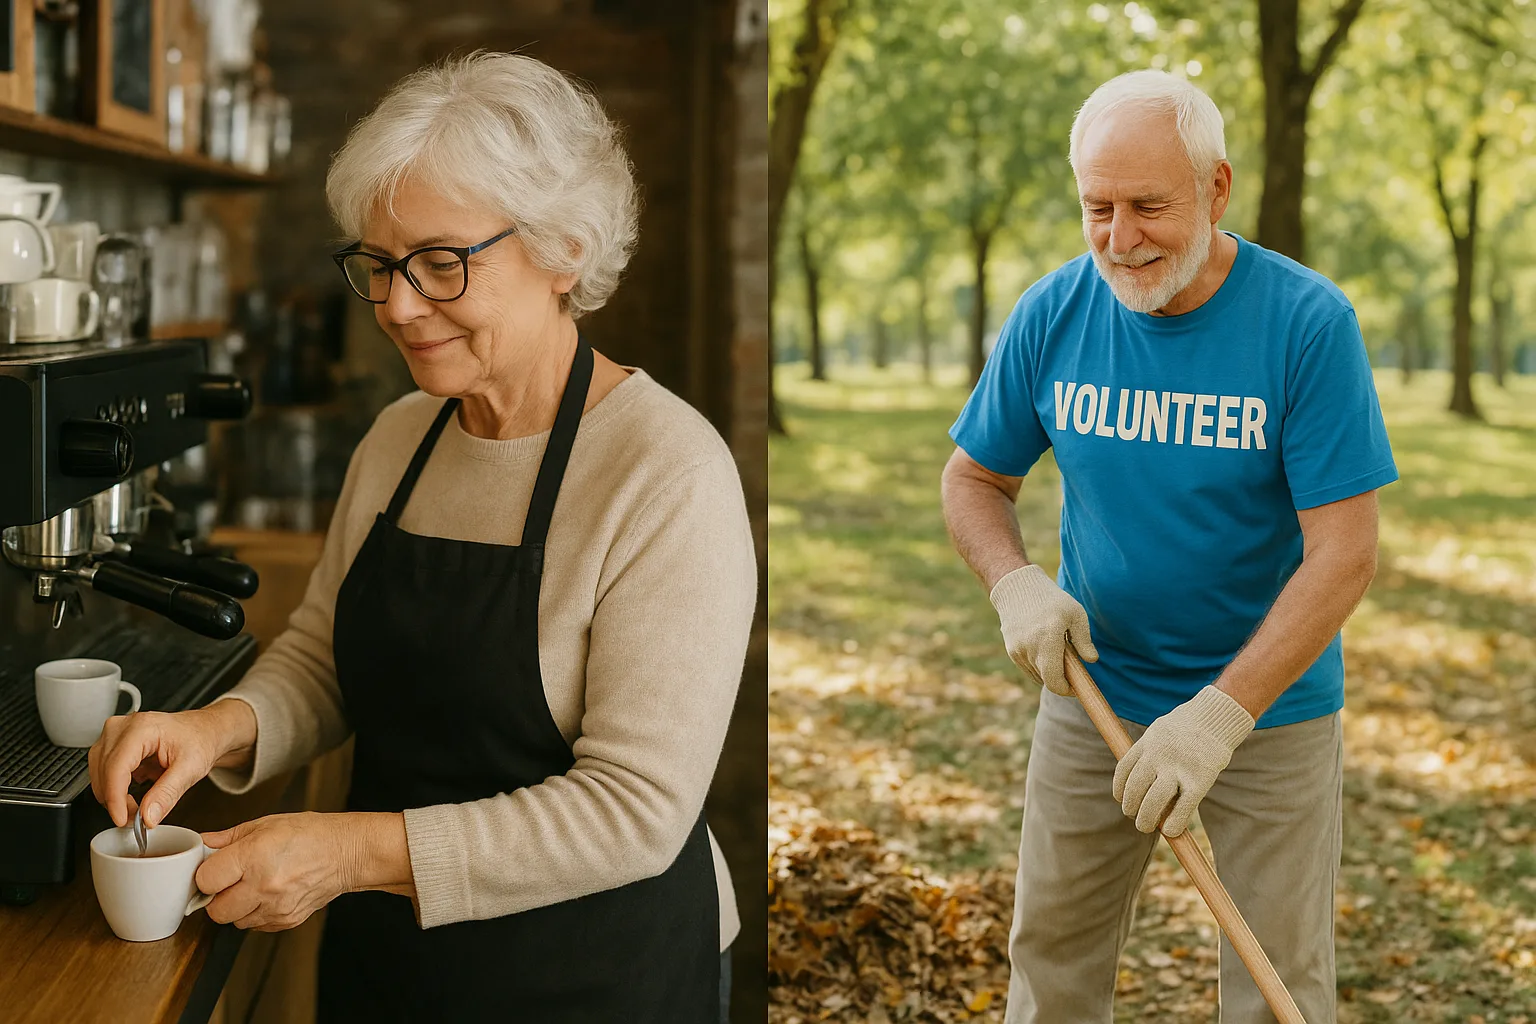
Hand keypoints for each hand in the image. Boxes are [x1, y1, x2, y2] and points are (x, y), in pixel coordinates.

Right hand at [88, 703, 245, 828]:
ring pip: (99, 773)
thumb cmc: (200, 740)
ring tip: (137, 806)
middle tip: (135, 818)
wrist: (204, 731)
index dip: (115, 798)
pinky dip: (116, 788)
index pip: (116, 768)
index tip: (122, 819)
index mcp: (141, 728)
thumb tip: (147, 817)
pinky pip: (104, 771)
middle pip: (103, 772)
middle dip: (116, 800)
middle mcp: (122, 728)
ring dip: (114, 795)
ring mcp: (114, 734)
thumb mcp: (190, 769)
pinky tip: (133, 793)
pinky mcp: (113, 744)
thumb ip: (167, 794)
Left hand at [196, 812, 354, 931]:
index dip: (206, 875)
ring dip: (238, 907)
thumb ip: (229, 838)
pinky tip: (270, 894)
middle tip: (231, 882)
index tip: (214, 870)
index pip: (205, 881)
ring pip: (235, 921)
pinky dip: (257, 914)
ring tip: (254, 886)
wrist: (348, 852)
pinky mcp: (287, 921)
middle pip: (216, 910)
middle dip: (218, 897)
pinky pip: (256, 926)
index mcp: (254, 856)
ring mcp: (276, 907)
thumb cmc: (311, 834)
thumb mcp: (267, 824)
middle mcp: (264, 885)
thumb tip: (202, 845)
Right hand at [989, 564, 1097, 696]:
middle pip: (1047, 680)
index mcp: (1048, 639)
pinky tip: (1045, 650)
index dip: (1066, 690)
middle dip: (1060, 680)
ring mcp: (1018, 651)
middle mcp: (1030, 648)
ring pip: (1037, 675)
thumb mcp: (1075, 614)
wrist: (1017, 589)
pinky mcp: (1012, 651)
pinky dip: (1039, 666)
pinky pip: (1028, 668)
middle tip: (1072, 670)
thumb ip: (1084, 639)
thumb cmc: (1051, 600)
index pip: (1054, 680)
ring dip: (1049, 672)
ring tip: (1057, 653)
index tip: (1076, 688)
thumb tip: (1092, 660)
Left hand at [1112, 685, 1255, 835]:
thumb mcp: (1160, 730)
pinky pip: (1183, 808)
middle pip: (1134, 789)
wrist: (1217, 717)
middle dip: (1130, 808)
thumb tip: (1136, 773)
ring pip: (1153, 802)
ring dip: (1146, 819)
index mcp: (1147, 742)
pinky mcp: (1200, 780)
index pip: (1123, 771)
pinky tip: (1171, 831)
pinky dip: (1174, 823)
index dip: (1119, 790)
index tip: (1121, 799)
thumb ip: (1148, 750)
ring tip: (1146, 826)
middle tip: (1134, 817)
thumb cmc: (1189, 726)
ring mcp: (1179, 768)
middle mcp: (1158, 755)